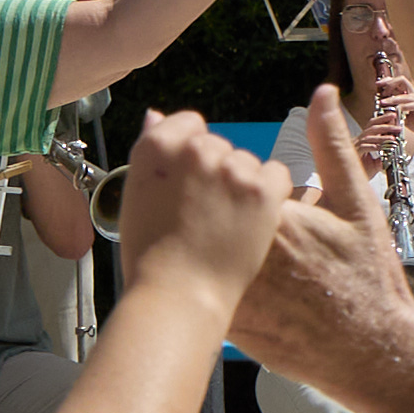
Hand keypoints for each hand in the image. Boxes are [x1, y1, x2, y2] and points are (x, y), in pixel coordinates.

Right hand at [112, 108, 290, 303]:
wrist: (178, 298)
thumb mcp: (136, 197)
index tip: (191, 183)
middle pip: (219, 146)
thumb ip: (152, 151)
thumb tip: (156, 114)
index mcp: (156, 148)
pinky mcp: (262, 191)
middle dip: (217, 173)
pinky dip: (270, 195)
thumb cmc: (152, 258)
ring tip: (225, 225)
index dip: (192, 155)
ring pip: (247, 163)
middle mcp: (194, 151)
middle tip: (206, 214)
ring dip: (243, 186)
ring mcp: (230, 170)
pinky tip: (252, 221)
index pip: (189, 124)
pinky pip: (277, 175)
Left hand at [229, 87, 413, 409]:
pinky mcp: (229, 322)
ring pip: (200, 251)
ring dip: (208, 244)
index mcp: (273, 216)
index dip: (237, 181)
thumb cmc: (368, 277)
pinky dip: (207, 279)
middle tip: (264, 231)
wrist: (370, 347)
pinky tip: (232, 282)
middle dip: (220, 208)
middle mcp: (246, 252)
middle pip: (208, 212)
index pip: (226, 178)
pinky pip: (202, 289)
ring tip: (252, 256)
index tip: (262, 197)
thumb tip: (321, 94)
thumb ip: (331, 146)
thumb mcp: (356, 204)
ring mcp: (235, 290)